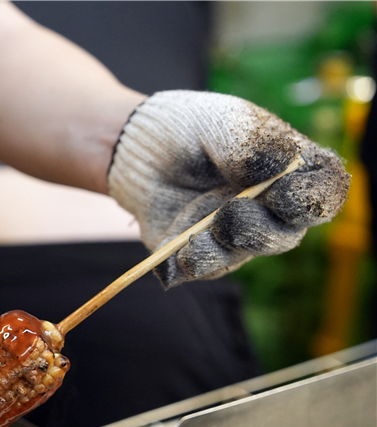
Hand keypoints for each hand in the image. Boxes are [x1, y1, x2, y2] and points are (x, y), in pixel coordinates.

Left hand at [108, 90, 349, 287]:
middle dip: (260, 230)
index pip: (325, 194)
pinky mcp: (201, 253)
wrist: (136, 148)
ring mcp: (236, 235)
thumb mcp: (224, 123)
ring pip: (244, 255)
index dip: (312, 201)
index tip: (282, 194)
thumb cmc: (191, 128)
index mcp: (291, 172)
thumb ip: (253, 145)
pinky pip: (203, 269)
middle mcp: (269, 210)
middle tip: (230, 212)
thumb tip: (279, 168)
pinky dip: (190, 263)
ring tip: (196, 233)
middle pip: (286, 236)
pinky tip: (175, 254)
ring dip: (222, 248)